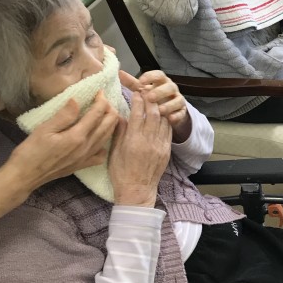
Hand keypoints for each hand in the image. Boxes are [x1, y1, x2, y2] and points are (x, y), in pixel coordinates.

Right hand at [9, 93, 118, 189]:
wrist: (25, 176)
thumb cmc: (31, 151)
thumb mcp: (45, 129)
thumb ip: (64, 115)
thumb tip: (77, 100)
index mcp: (77, 136)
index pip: (97, 114)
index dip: (102, 101)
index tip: (100, 91)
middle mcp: (86, 147)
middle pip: (108, 125)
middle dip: (110, 110)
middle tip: (104, 101)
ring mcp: (86, 158)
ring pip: (107, 138)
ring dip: (110, 124)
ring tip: (106, 114)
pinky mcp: (82, 165)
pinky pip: (101, 154)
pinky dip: (105, 143)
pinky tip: (99, 138)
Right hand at [108, 92, 171, 207]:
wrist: (137, 191)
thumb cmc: (121, 173)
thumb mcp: (114, 152)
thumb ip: (118, 132)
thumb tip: (119, 114)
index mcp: (133, 141)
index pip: (138, 114)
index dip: (138, 100)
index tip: (136, 91)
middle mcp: (149, 141)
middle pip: (153, 113)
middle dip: (150, 100)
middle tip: (147, 91)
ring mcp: (160, 146)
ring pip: (163, 120)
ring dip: (159, 108)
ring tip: (155, 100)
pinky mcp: (166, 151)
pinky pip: (168, 130)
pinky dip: (165, 120)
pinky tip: (161, 115)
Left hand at [120, 70, 191, 142]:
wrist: (168, 110)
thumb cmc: (153, 97)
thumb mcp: (143, 90)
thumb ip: (133, 83)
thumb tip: (119, 73)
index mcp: (162, 82)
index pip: (158, 75)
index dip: (150, 77)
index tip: (140, 82)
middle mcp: (171, 89)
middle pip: (169, 86)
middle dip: (160, 92)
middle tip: (150, 98)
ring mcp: (178, 100)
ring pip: (177, 100)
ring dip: (169, 105)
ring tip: (159, 110)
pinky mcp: (182, 111)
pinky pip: (182, 113)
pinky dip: (176, 116)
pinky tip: (170, 119)